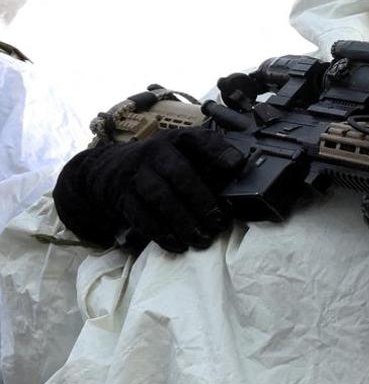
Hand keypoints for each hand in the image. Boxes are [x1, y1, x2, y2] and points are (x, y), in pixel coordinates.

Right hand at [53, 127, 243, 252]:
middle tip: (219, 222)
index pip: (198, 139)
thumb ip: (210, 163)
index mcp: (177, 140)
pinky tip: (178, 244)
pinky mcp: (123, 197)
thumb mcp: (183, 154)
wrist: (110, 172)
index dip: (218, 150)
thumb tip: (243, 178)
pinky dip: (161, 233)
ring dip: (183, 221)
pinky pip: (141, 216)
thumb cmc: (162, 165)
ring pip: (160, 197)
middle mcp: (155, 153)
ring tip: (202, 239)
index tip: (236, 165)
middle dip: (202, 200)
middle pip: (179, 173)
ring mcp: (136, 174)